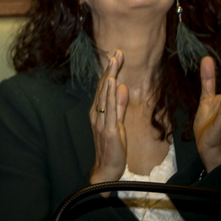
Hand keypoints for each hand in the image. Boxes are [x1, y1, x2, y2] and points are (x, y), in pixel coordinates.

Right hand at [88, 50, 128, 184]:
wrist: (106, 169)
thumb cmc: (112, 147)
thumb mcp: (118, 123)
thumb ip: (120, 105)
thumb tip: (123, 86)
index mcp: (98, 111)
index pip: (104, 87)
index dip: (110, 71)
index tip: (116, 56)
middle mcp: (97, 113)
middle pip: (103, 87)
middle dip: (110, 69)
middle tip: (116, 52)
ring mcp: (101, 121)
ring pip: (105, 95)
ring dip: (110, 76)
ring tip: (114, 61)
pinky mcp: (108, 129)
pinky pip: (110, 109)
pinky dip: (110, 94)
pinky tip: (112, 82)